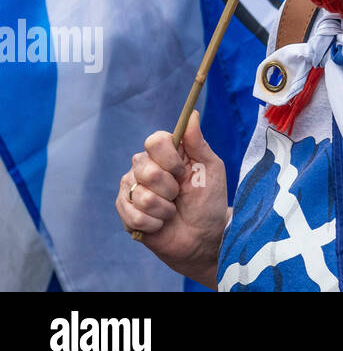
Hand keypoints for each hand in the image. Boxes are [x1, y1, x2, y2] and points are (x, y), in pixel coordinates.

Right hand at [116, 111, 228, 288]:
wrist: (202, 236)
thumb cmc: (209, 200)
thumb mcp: (210, 168)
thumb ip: (198, 142)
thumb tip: (192, 114)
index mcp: (167, 153)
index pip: (155, 141)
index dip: (169, 158)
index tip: (182, 171)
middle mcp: (144, 166)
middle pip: (146, 169)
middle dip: (170, 188)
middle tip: (179, 195)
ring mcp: (131, 188)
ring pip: (141, 195)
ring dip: (164, 208)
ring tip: (172, 210)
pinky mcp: (124, 211)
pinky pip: (133, 215)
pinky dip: (154, 223)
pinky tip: (161, 223)